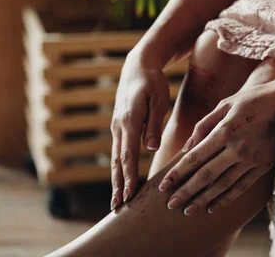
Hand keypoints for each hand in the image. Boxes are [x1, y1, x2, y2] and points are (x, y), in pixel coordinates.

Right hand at [110, 47, 169, 210]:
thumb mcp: (158, 100)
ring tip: (117, 201)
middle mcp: (119, 126)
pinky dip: (119, 168)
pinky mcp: (120, 126)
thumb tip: (150, 147)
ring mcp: (117, 127)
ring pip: (116, 158)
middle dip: (118, 185)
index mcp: (129, 121)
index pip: (128, 155)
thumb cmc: (152, 82)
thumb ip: (154, 124)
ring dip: (116, 180)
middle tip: (117, 208)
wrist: (138, 66)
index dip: (128, 176)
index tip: (129, 195)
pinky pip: (119, 151)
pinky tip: (122, 180)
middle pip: (118, 161)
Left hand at [157, 78, 274, 215]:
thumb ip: (205, 124)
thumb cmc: (256, 99)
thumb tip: (188, 146)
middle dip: (186, 191)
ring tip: (188, 210)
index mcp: (225, 130)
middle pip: (206, 175)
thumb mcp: (227, 103)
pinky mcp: (264, 166)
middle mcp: (238, 147)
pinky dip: (226, 199)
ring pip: (223, 185)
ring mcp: (252, 159)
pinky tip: (212, 207)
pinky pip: (241, 187)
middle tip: (170, 204)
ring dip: (203, 199)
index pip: (195, 157)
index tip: (163, 184)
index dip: (178, 173)